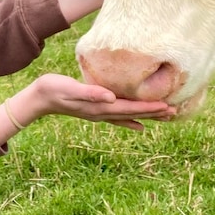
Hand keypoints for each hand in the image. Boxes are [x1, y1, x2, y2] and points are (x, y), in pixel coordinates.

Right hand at [0, 73, 175, 135]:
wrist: (39, 97)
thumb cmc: (54, 89)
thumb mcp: (72, 89)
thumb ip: (91, 93)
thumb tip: (111, 97)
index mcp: (100, 107)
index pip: (130, 109)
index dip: (149, 108)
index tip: (168, 107)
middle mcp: (103, 113)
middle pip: (134, 115)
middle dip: (154, 113)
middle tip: (175, 112)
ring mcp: (99, 113)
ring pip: (129, 117)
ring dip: (147, 116)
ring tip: (164, 117)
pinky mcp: (95, 110)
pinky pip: (118, 118)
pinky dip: (131, 120)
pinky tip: (140, 125)